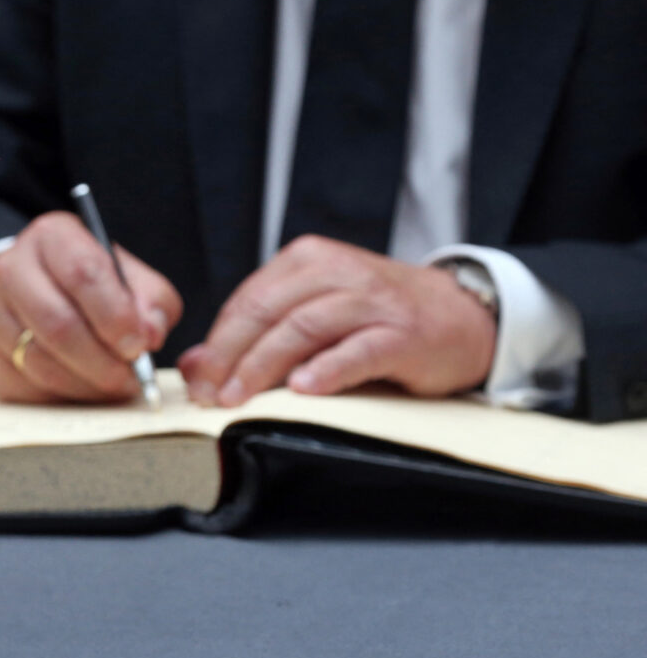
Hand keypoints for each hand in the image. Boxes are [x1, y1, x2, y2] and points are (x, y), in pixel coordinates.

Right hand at [0, 212, 182, 402]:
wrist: (28, 292)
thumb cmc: (86, 284)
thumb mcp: (126, 275)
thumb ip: (151, 300)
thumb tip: (150, 335)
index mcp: (51, 238)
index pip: (83, 274)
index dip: (116, 316)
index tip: (139, 345)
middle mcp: (11, 270)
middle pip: (58, 324)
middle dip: (103, 361)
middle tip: (131, 377)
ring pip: (41, 363)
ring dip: (88, 385)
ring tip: (114, 385)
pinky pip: (29, 389)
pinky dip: (66, 397)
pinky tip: (85, 388)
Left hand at [178, 235, 496, 405]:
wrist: (463, 316)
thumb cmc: (380, 317)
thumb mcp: (316, 313)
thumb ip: (258, 334)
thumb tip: (195, 364)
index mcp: (310, 260)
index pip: (248, 300)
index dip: (216, 342)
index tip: (196, 377)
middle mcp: (339, 272)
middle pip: (268, 312)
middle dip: (229, 356)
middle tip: (208, 393)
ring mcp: (373, 301)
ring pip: (303, 328)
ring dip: (264, 366)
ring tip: (238, 397)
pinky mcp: (403, 333)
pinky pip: (358, 350)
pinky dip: (327, 369)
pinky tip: (303, 388)